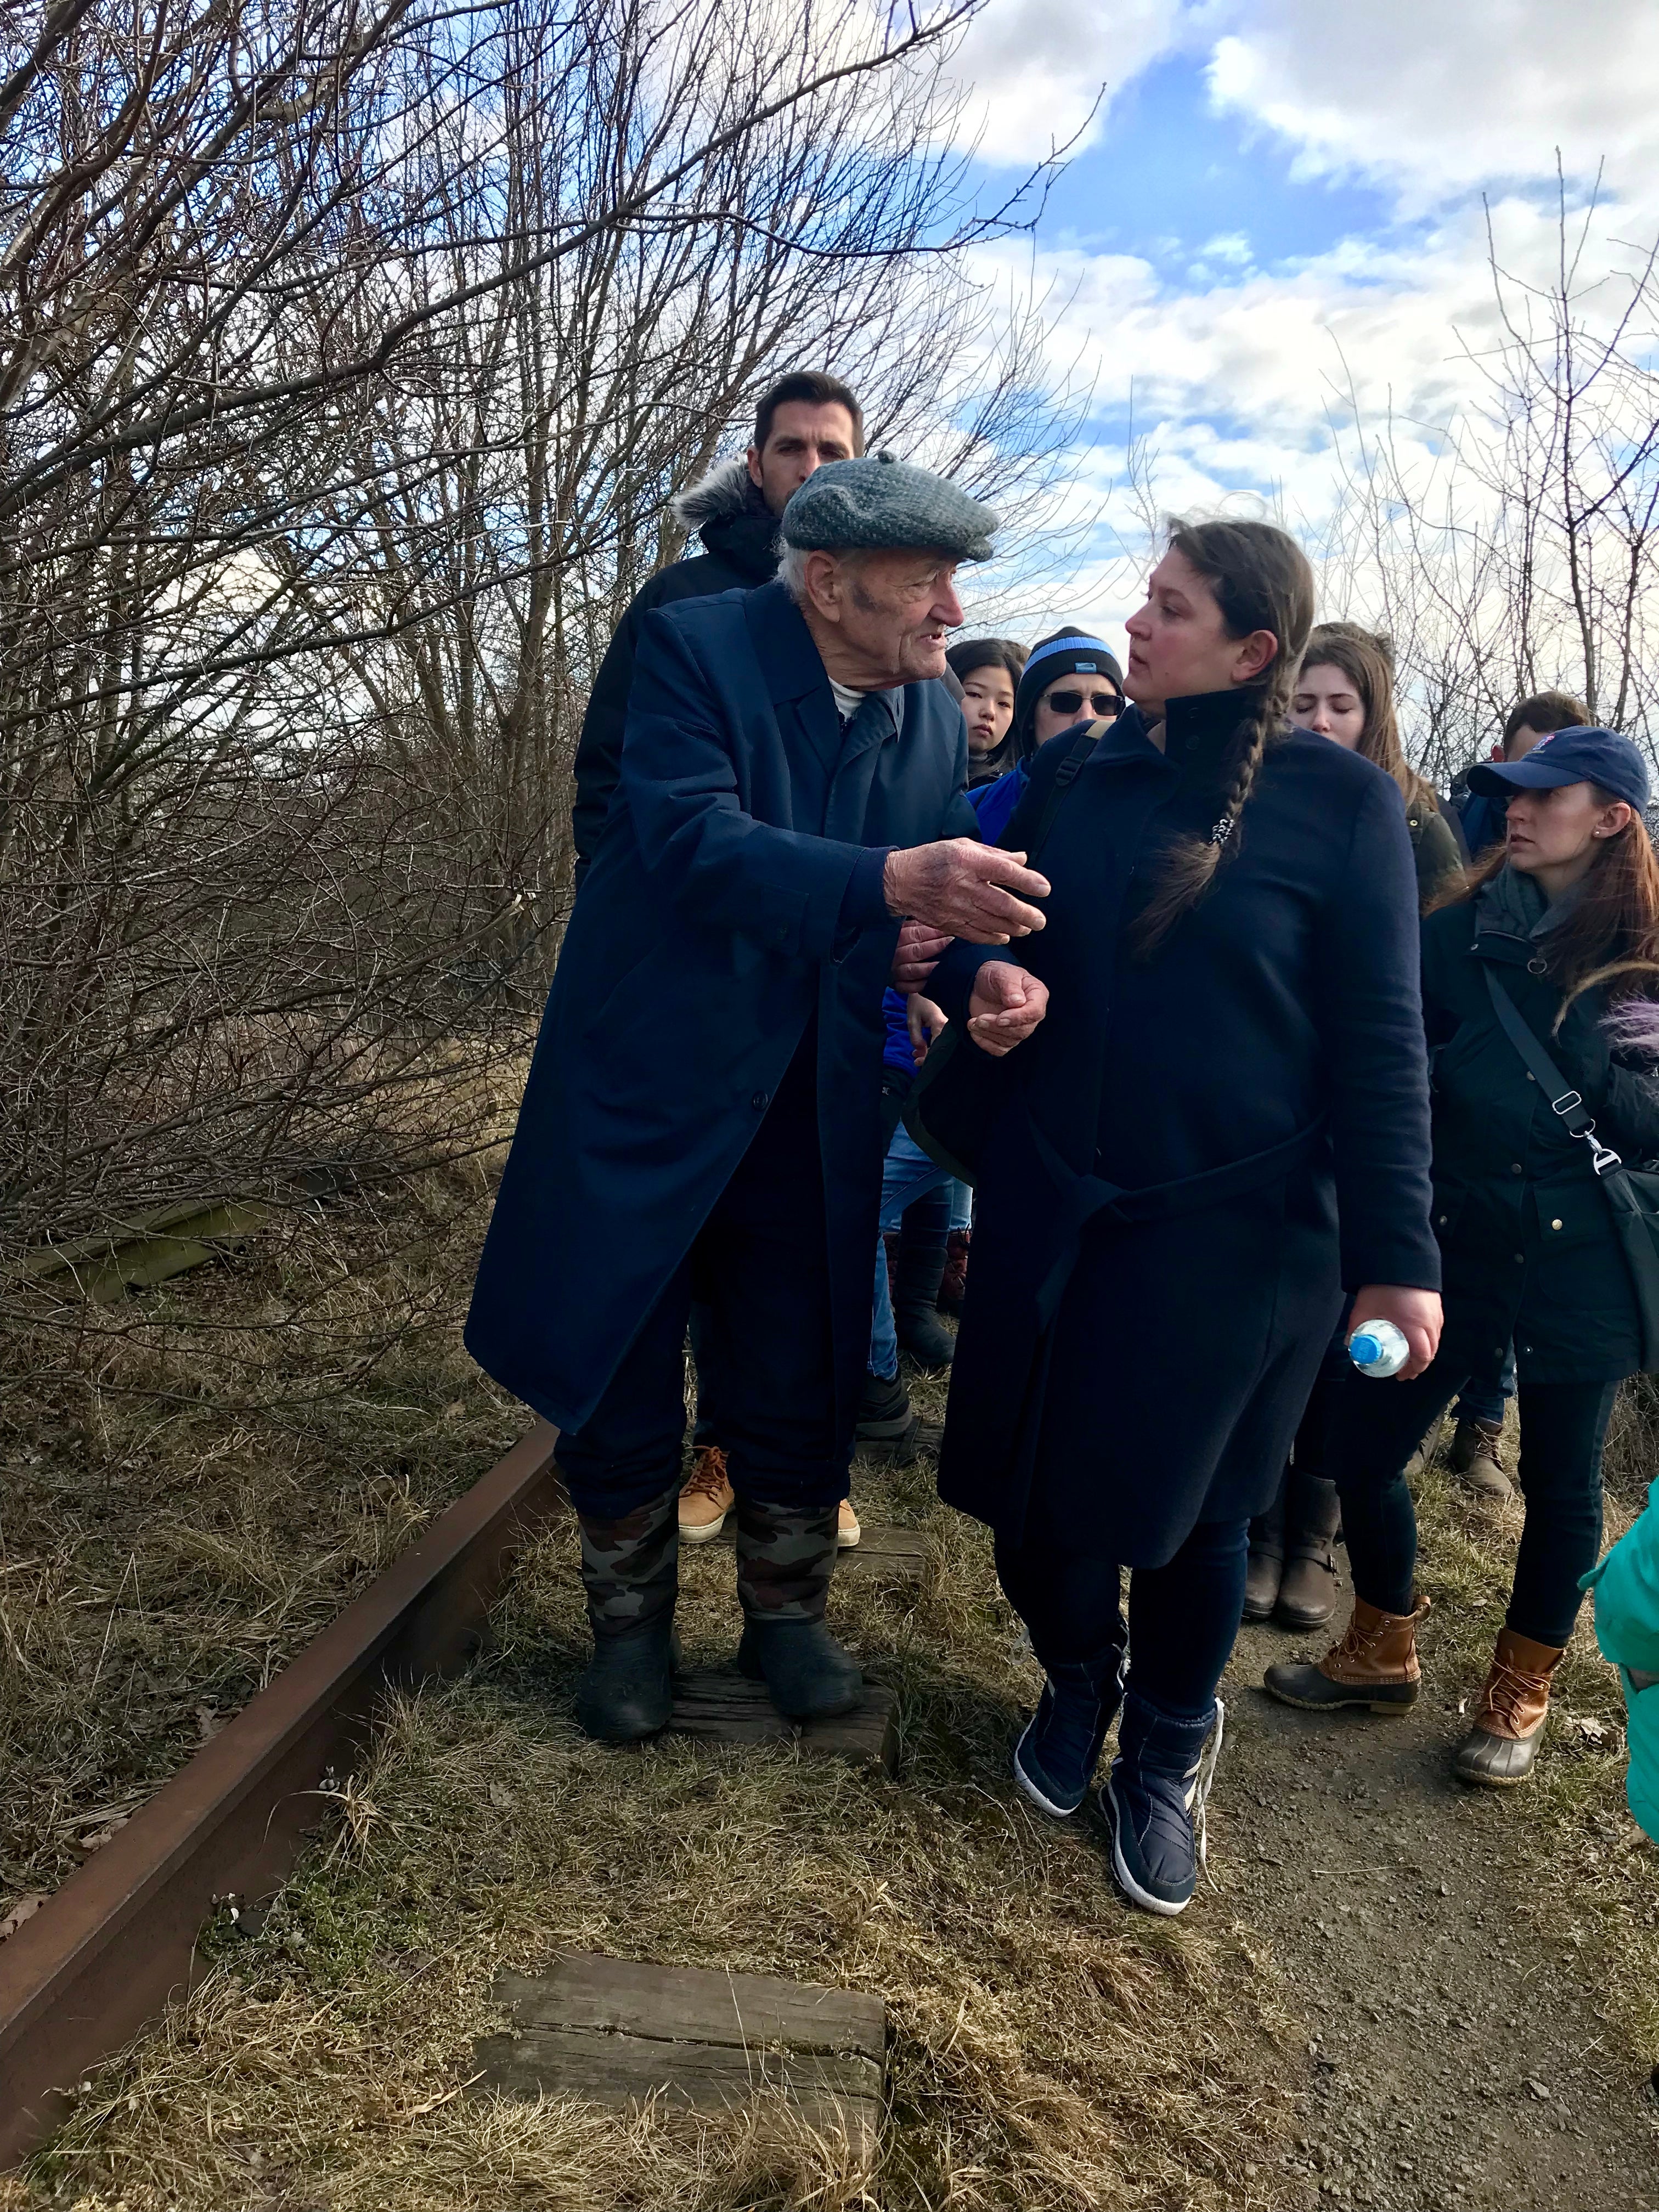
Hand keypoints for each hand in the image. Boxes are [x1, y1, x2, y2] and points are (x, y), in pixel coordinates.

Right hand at [884, 839, 1049, 942]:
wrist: (900, 881)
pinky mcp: (947, 923)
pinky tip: (1005, 936)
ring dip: (1012, 927)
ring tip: (1028, 928)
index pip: (1004, 872)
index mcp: (967, 861)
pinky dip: (992, 937)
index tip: (1044, 889)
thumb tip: (1023, 860)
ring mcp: (954, 907)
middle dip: (1024, 914)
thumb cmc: (934, 859)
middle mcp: (962, 885)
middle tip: (1040, 921)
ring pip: (990, 922)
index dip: (1026, 881)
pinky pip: (975, 934)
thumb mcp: (963, 846)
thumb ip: (995, 854)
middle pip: (1000, 903)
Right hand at [891, 917, 949, 991]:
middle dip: (935, 946)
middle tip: (951, 942)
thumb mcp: (903, 928)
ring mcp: (894, 971)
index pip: (914, 934)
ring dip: (930, 967)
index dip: (932, 932)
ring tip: (946, 963)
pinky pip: (909, 987)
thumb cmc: (898, 941)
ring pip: (913, 970)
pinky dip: (921, 985)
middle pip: (915, 951)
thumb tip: (937, 918)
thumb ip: (917, 924)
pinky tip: (934, 980)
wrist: (876, 960)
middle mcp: (893, 955)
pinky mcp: (896, 985)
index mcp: (894, 937)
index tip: (947, 930)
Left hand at [907, 995, 946, 1062]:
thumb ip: (915, 1037)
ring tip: (916, 1054)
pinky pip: (943, 1038)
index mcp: (940, 1024)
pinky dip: (933, 1044)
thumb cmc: (918, 1001)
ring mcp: (951, 1026)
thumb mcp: (912, 1020)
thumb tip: (921, 1052)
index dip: (927, 1058)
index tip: (916, 1062)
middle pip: (941, 1048)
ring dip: (929, 1051)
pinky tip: (923, 1047)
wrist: (927, 984)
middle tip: (915, 1060)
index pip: (937, 1048)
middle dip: (928, 1057)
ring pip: (942, 1044)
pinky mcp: (949, 1025)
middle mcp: (949, 1027)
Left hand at [966, 963, 1047, 1056]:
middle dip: (997, 1027)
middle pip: (1022, 1030)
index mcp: (1037, 995)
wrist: (980, 984)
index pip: (1035, 1012)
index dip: (1018, 1018)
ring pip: (1010, 1041)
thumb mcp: (1001, 974)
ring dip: (988, 1033)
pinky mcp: (1006, 1038)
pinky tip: (975, 1031)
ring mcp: (1020, 1028)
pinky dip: (985, 1043)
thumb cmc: (995, 975)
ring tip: (973, 1022)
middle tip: (979, 1019)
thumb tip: (1018, 1002)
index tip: (999, 1019)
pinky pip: (999, 1049)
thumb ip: (1010, 986)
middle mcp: (1032, 1014)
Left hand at [1349, 1286, 1441, 1379]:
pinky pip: (1436, 1327)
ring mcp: (1435, 1312)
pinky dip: (1428, 1337)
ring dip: (1425, 1350)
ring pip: (1435, 1339)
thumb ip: (1357, 1328)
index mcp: (1413, 1326)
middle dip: (1419, 1363)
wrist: (1398, 1258)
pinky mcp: (1436, 1304)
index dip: (1414, 1369)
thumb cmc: (1381, 1285)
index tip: (1403, 1375)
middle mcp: (1429, 1321)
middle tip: (1406, 1370)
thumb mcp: (1365, 1309)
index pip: (1422, 1356)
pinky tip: (1417, 1337)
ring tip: (1411, 1356)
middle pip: (1431, 1350)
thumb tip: (1350, 1345)